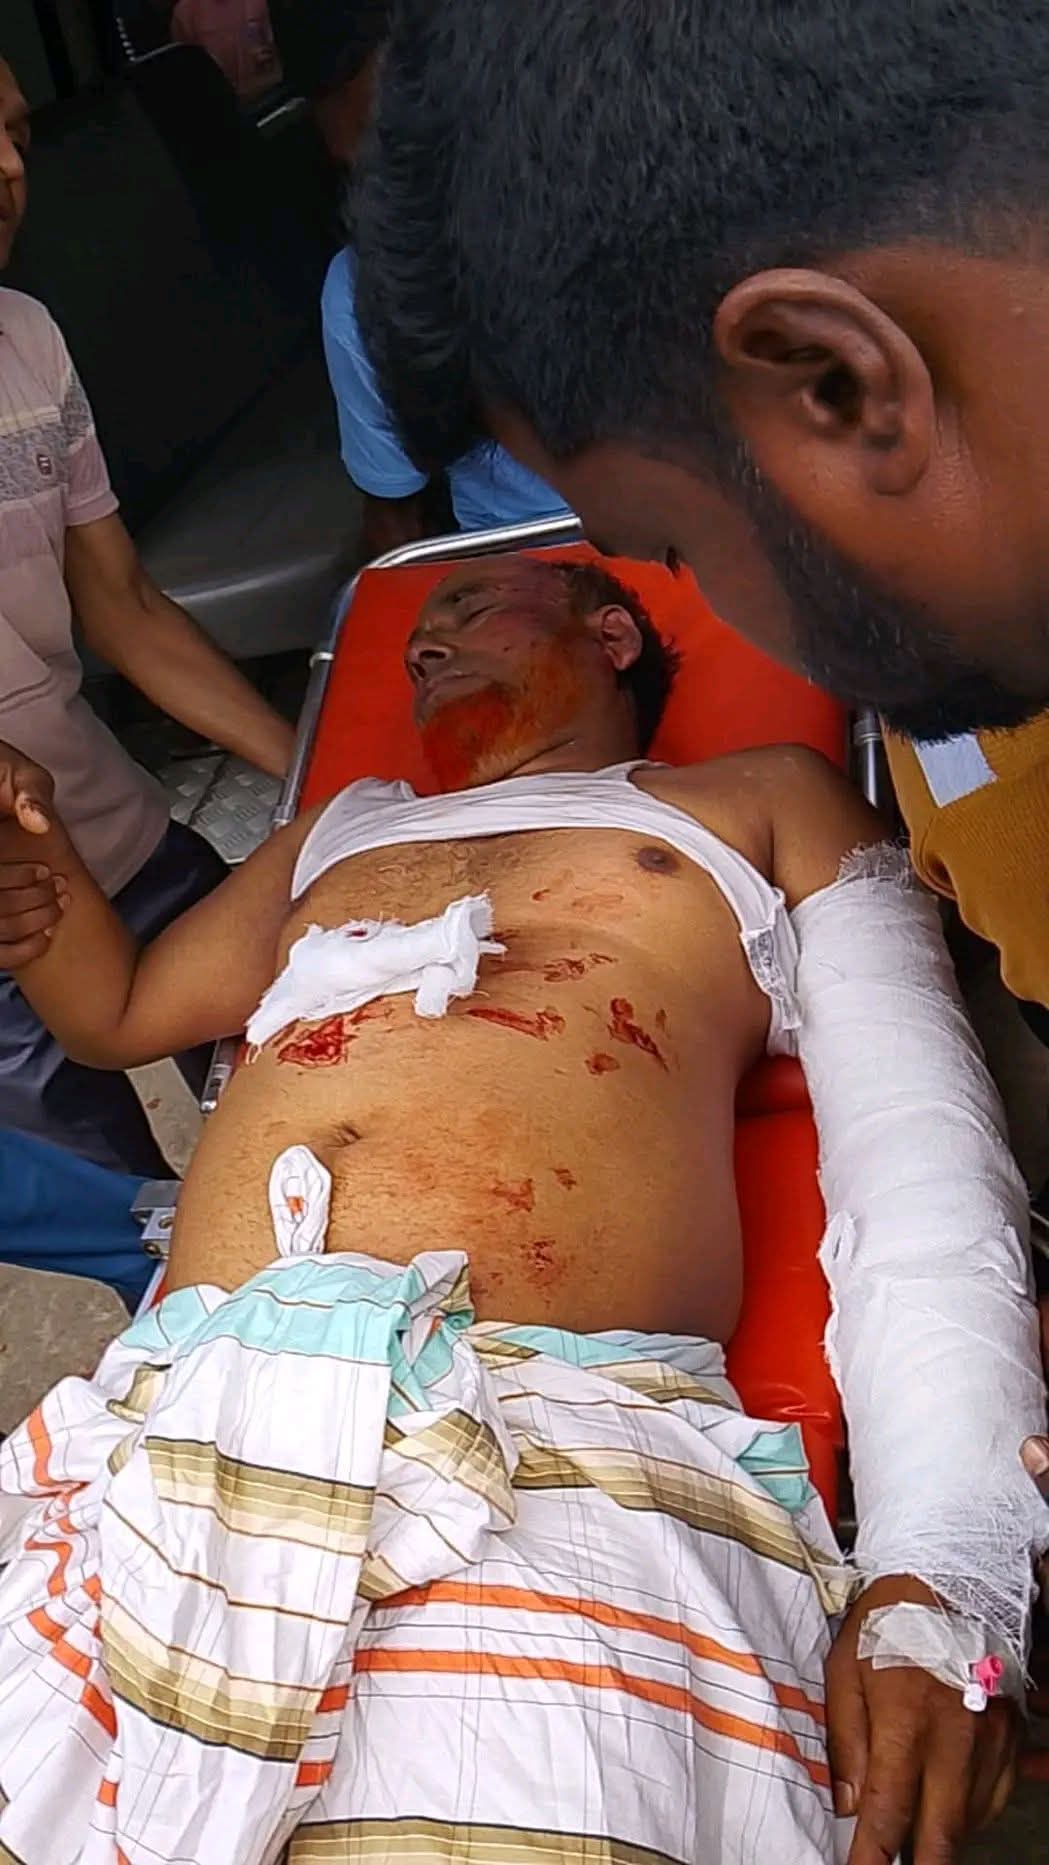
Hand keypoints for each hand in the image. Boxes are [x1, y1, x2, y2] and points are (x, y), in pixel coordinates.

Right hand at [0, 744, 65, 966]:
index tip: (48, 872)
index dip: (19, 879)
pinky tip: (43, 939)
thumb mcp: (22, 775)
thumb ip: (30, 793)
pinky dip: (17, 952)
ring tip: (57, 907)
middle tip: (59, 888)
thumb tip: (39, 823)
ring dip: (25, 925)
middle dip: (27, 901)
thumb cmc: (6, 776)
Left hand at [826, 1574, 1017, 1862]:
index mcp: (906, 1720)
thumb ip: (846, 1738)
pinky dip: (970, 1811)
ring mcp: (990, 1739)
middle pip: (941, 1833)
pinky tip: (945, 1804)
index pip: (888, 1812)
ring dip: (941, 1836)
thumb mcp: (845, 1667)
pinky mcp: (1011, 1733)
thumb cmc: (889, 1620)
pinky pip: (995, 1796)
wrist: (950, 1578)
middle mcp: (955, 1738)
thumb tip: (848, 1803)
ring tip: (913, 1835)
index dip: (873, 1858)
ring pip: (970, 1820)